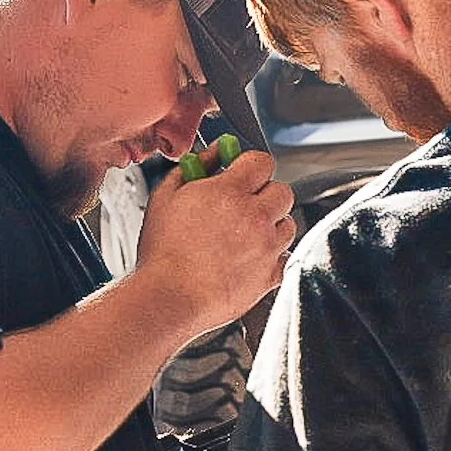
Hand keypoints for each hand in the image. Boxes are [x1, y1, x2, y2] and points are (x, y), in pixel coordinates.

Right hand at [137, 149, 295, 337]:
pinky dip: (271, 256)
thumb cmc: (162, 252)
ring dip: (271, 225)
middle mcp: (255, 217)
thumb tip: (215, 153)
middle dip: (265, 194)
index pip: (262, 162)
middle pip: (282, 191)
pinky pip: (284, 256)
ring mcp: (267, 247)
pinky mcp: (271, 275)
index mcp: (230, 192)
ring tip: (243, 236)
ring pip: (287, 224)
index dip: (251, 166)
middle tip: (244, 205)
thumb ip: (194, 167)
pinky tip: (247, 259)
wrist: (169, 298)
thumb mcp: (166, 197)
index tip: (242, 173)